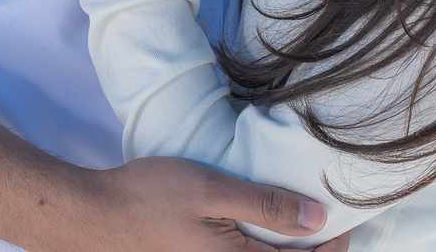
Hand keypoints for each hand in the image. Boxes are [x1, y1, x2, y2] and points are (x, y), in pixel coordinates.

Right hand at [87, 155, 352, 251]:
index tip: (342, 216)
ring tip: (297, 221)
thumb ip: (266, 206)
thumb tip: (318, 219)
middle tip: (325, 219)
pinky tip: (260, 226)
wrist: (93, 217)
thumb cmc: (149, 198)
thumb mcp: (212, 190)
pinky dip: (261, 249)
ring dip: (285, 251)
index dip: (334, 246)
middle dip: (312, 251)